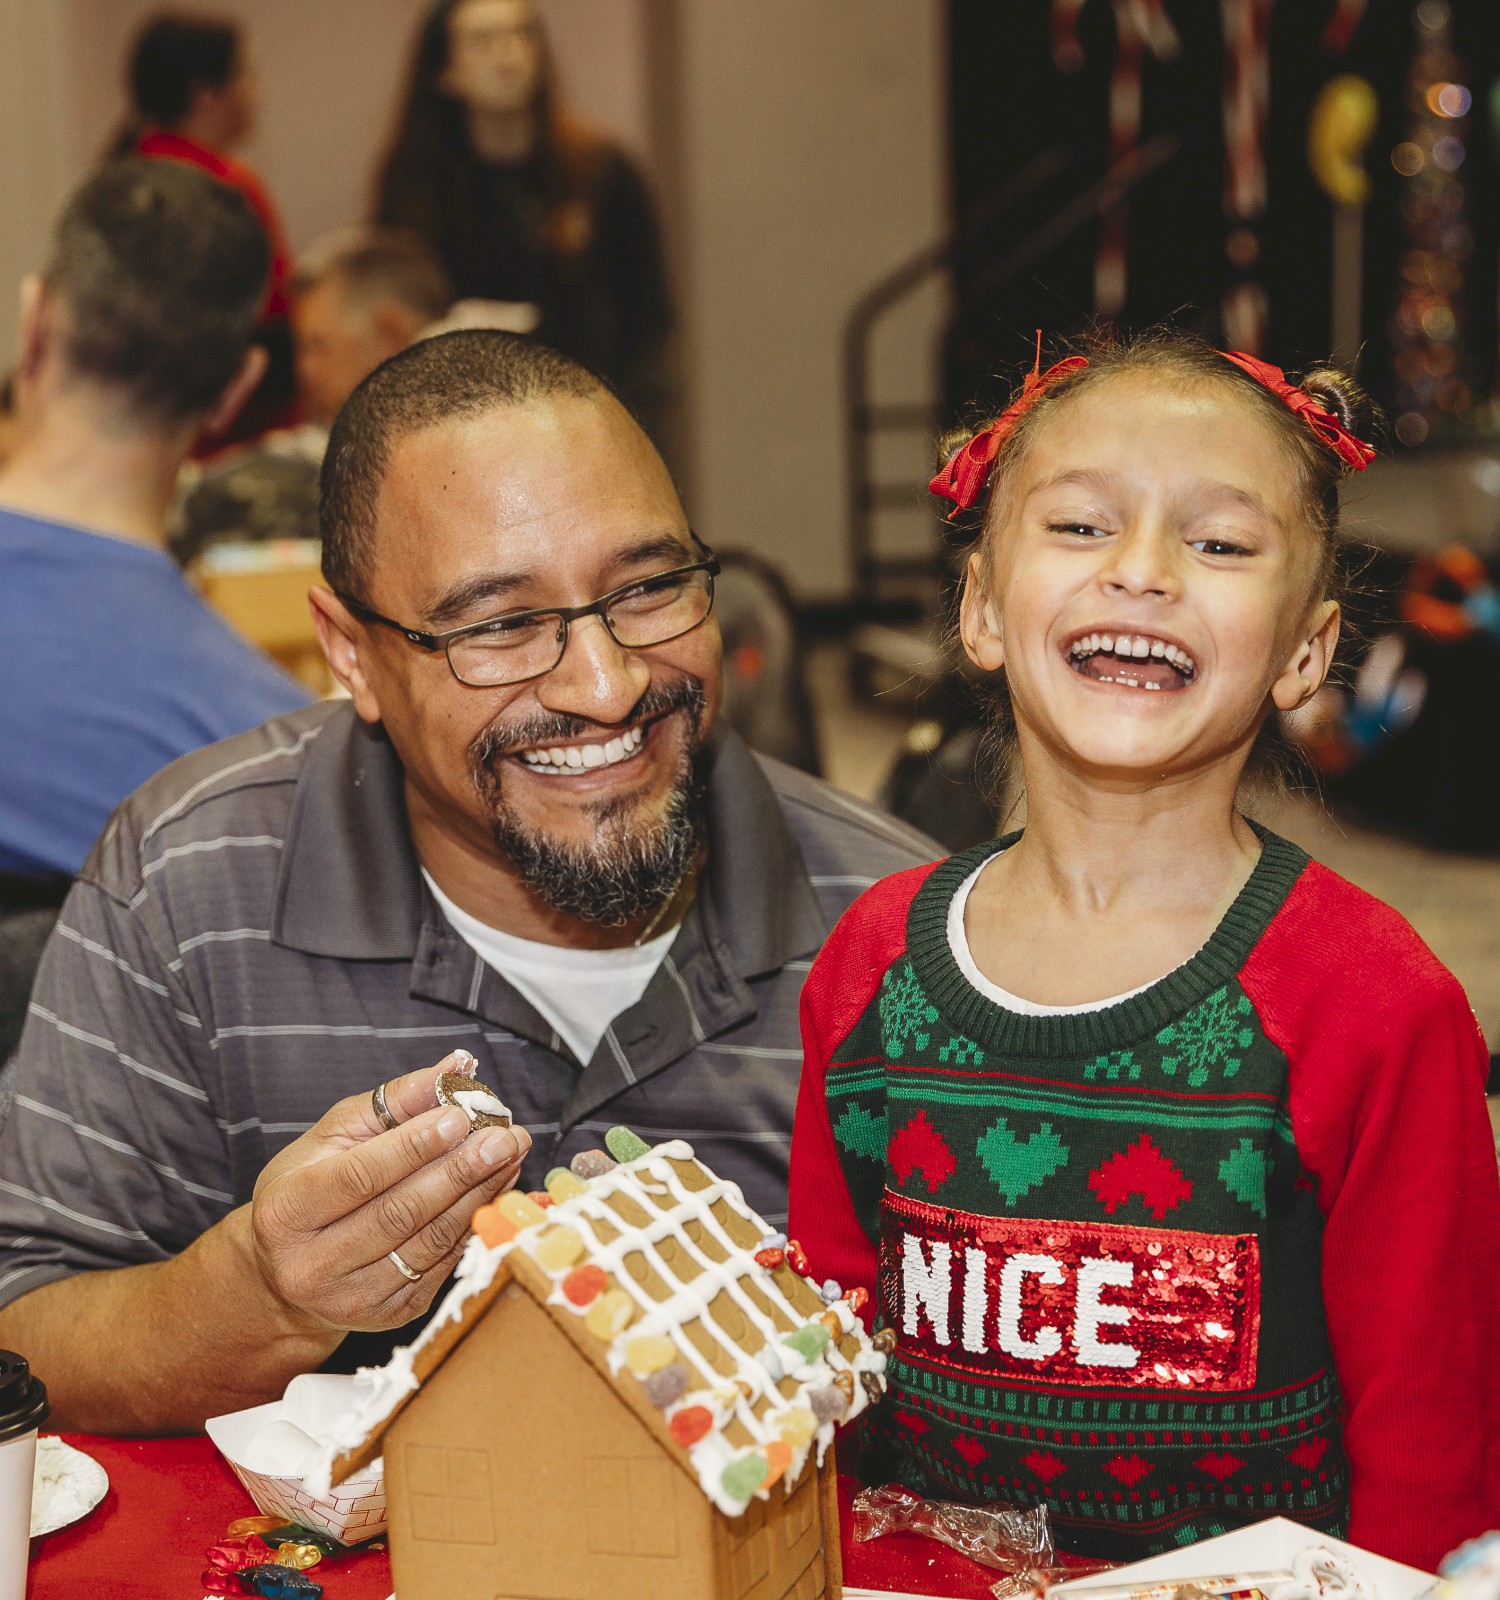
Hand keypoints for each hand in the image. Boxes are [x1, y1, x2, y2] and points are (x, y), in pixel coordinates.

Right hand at [246, 1052, 530, 1333]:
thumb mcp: (335, 1136)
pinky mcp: (388, 1316)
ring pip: (429, 1242)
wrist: (287, 1273)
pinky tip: (496, 1189)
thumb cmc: (311, 1188)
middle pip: (400, 1213)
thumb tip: (455, 1066)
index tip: (459, 1116)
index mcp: (286, 1212)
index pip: (359, 1176)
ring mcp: (350, 1298)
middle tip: (504, 1135)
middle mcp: (311, 1264)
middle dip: (460, 1170)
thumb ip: (394, 1101)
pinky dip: (473, 1223)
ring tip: (511, 1155)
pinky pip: (442, 1265)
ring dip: (479, 1194)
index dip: (413, 1146)